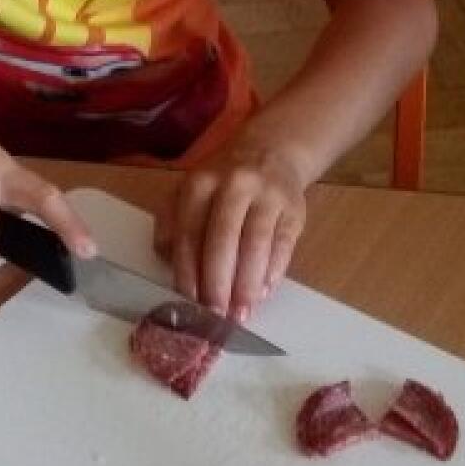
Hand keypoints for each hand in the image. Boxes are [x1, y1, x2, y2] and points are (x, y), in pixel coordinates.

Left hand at [154, 142, 307, 320]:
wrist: (270, 151)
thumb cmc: (222, 182)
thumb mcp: (190, 190)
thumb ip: (173, 223)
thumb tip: (170, 264)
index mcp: (200, 183)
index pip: (190, 233)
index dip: (189, 270)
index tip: (189, 301)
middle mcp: (234, 184)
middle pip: (223, 239)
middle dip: (218, 282)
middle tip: (216, 314)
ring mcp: (267, 194)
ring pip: (256, 243)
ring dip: (247, 284)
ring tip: (241, 312)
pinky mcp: (294, 208)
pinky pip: (283, 244)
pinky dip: (273, 272)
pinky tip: (263, 292)